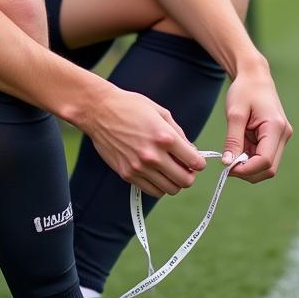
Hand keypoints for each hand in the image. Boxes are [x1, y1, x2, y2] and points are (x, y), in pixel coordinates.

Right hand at [82, 85, 207, 198]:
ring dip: (174, 182)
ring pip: (170, 189)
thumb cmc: (130, 106)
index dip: (199, 163)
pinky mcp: (127, 174)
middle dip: (189, 175)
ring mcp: (139, 167)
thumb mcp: (161, 112)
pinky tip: (155, 173)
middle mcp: (153, 155)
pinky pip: (152, 191)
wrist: (99, 111)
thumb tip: (191, 151)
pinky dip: (158, 186)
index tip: (195, 160)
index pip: (196, 162)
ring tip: (169, 170)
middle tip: (184, 167)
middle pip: (185, 181)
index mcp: (165, 137)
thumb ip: (179, 133)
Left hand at [222, 67, 292, 182]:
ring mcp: (281, 138)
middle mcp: (283, 135)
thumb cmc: (244, 90)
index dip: (246, 169)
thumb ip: (232, 140)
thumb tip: (228, 163)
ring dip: (249, 166)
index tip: (227, 167)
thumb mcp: (234, 114)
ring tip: (232, 153)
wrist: (255, 77)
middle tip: (227, 164)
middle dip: (248, 172)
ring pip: (268, 166)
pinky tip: (239, 149)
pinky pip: (264, 157)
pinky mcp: (276, 138)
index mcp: (275, 127)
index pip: (265, 161)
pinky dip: (250, 159)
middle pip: (269, 168)